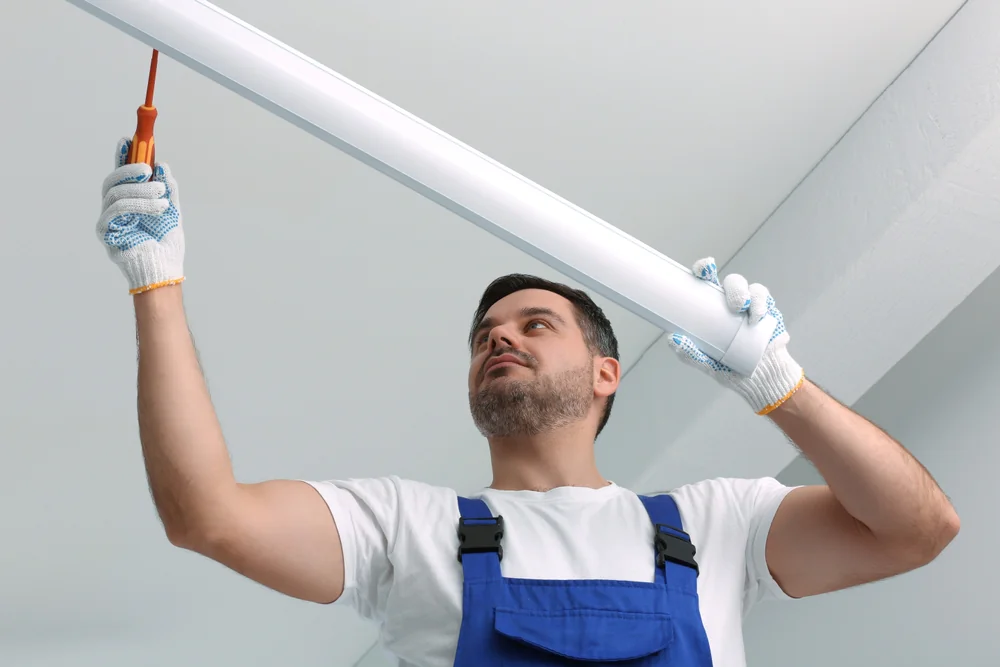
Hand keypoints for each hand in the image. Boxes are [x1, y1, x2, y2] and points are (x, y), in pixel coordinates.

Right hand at [97, 138, 184, 293]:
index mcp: (129, 202)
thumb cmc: (167, 245)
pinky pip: (116, 210)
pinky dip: (137, 205)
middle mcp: (114, 209)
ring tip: (162, 197)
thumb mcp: (172, 212)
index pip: (121, 175)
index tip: (127, 139)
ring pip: (115, 194)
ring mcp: (108, 221)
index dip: (121, 156)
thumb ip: (168, 190)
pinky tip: (158, 208)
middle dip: (128, 170)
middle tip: (148, 169)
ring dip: (141, 191)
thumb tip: (163, 165)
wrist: (165, 271)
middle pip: (112, 181)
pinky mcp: (106, 232)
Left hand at [667, 257, 804, 414]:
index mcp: (713, 309)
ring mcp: (752, 306)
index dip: (705, 270)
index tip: (703, 269)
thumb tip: (672, 339)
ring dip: (750, 297)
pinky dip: (762, 306)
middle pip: (733, 282)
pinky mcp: (768, 312)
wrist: (763, 380)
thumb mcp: (709, 364)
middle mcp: (733, 304)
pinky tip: (758, 318)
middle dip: (735, 287)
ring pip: (751, 289)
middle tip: (736, 305)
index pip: (708, 283)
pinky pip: (765, 300)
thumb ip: (691, 354)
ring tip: (748, 313)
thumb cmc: (732, 368)